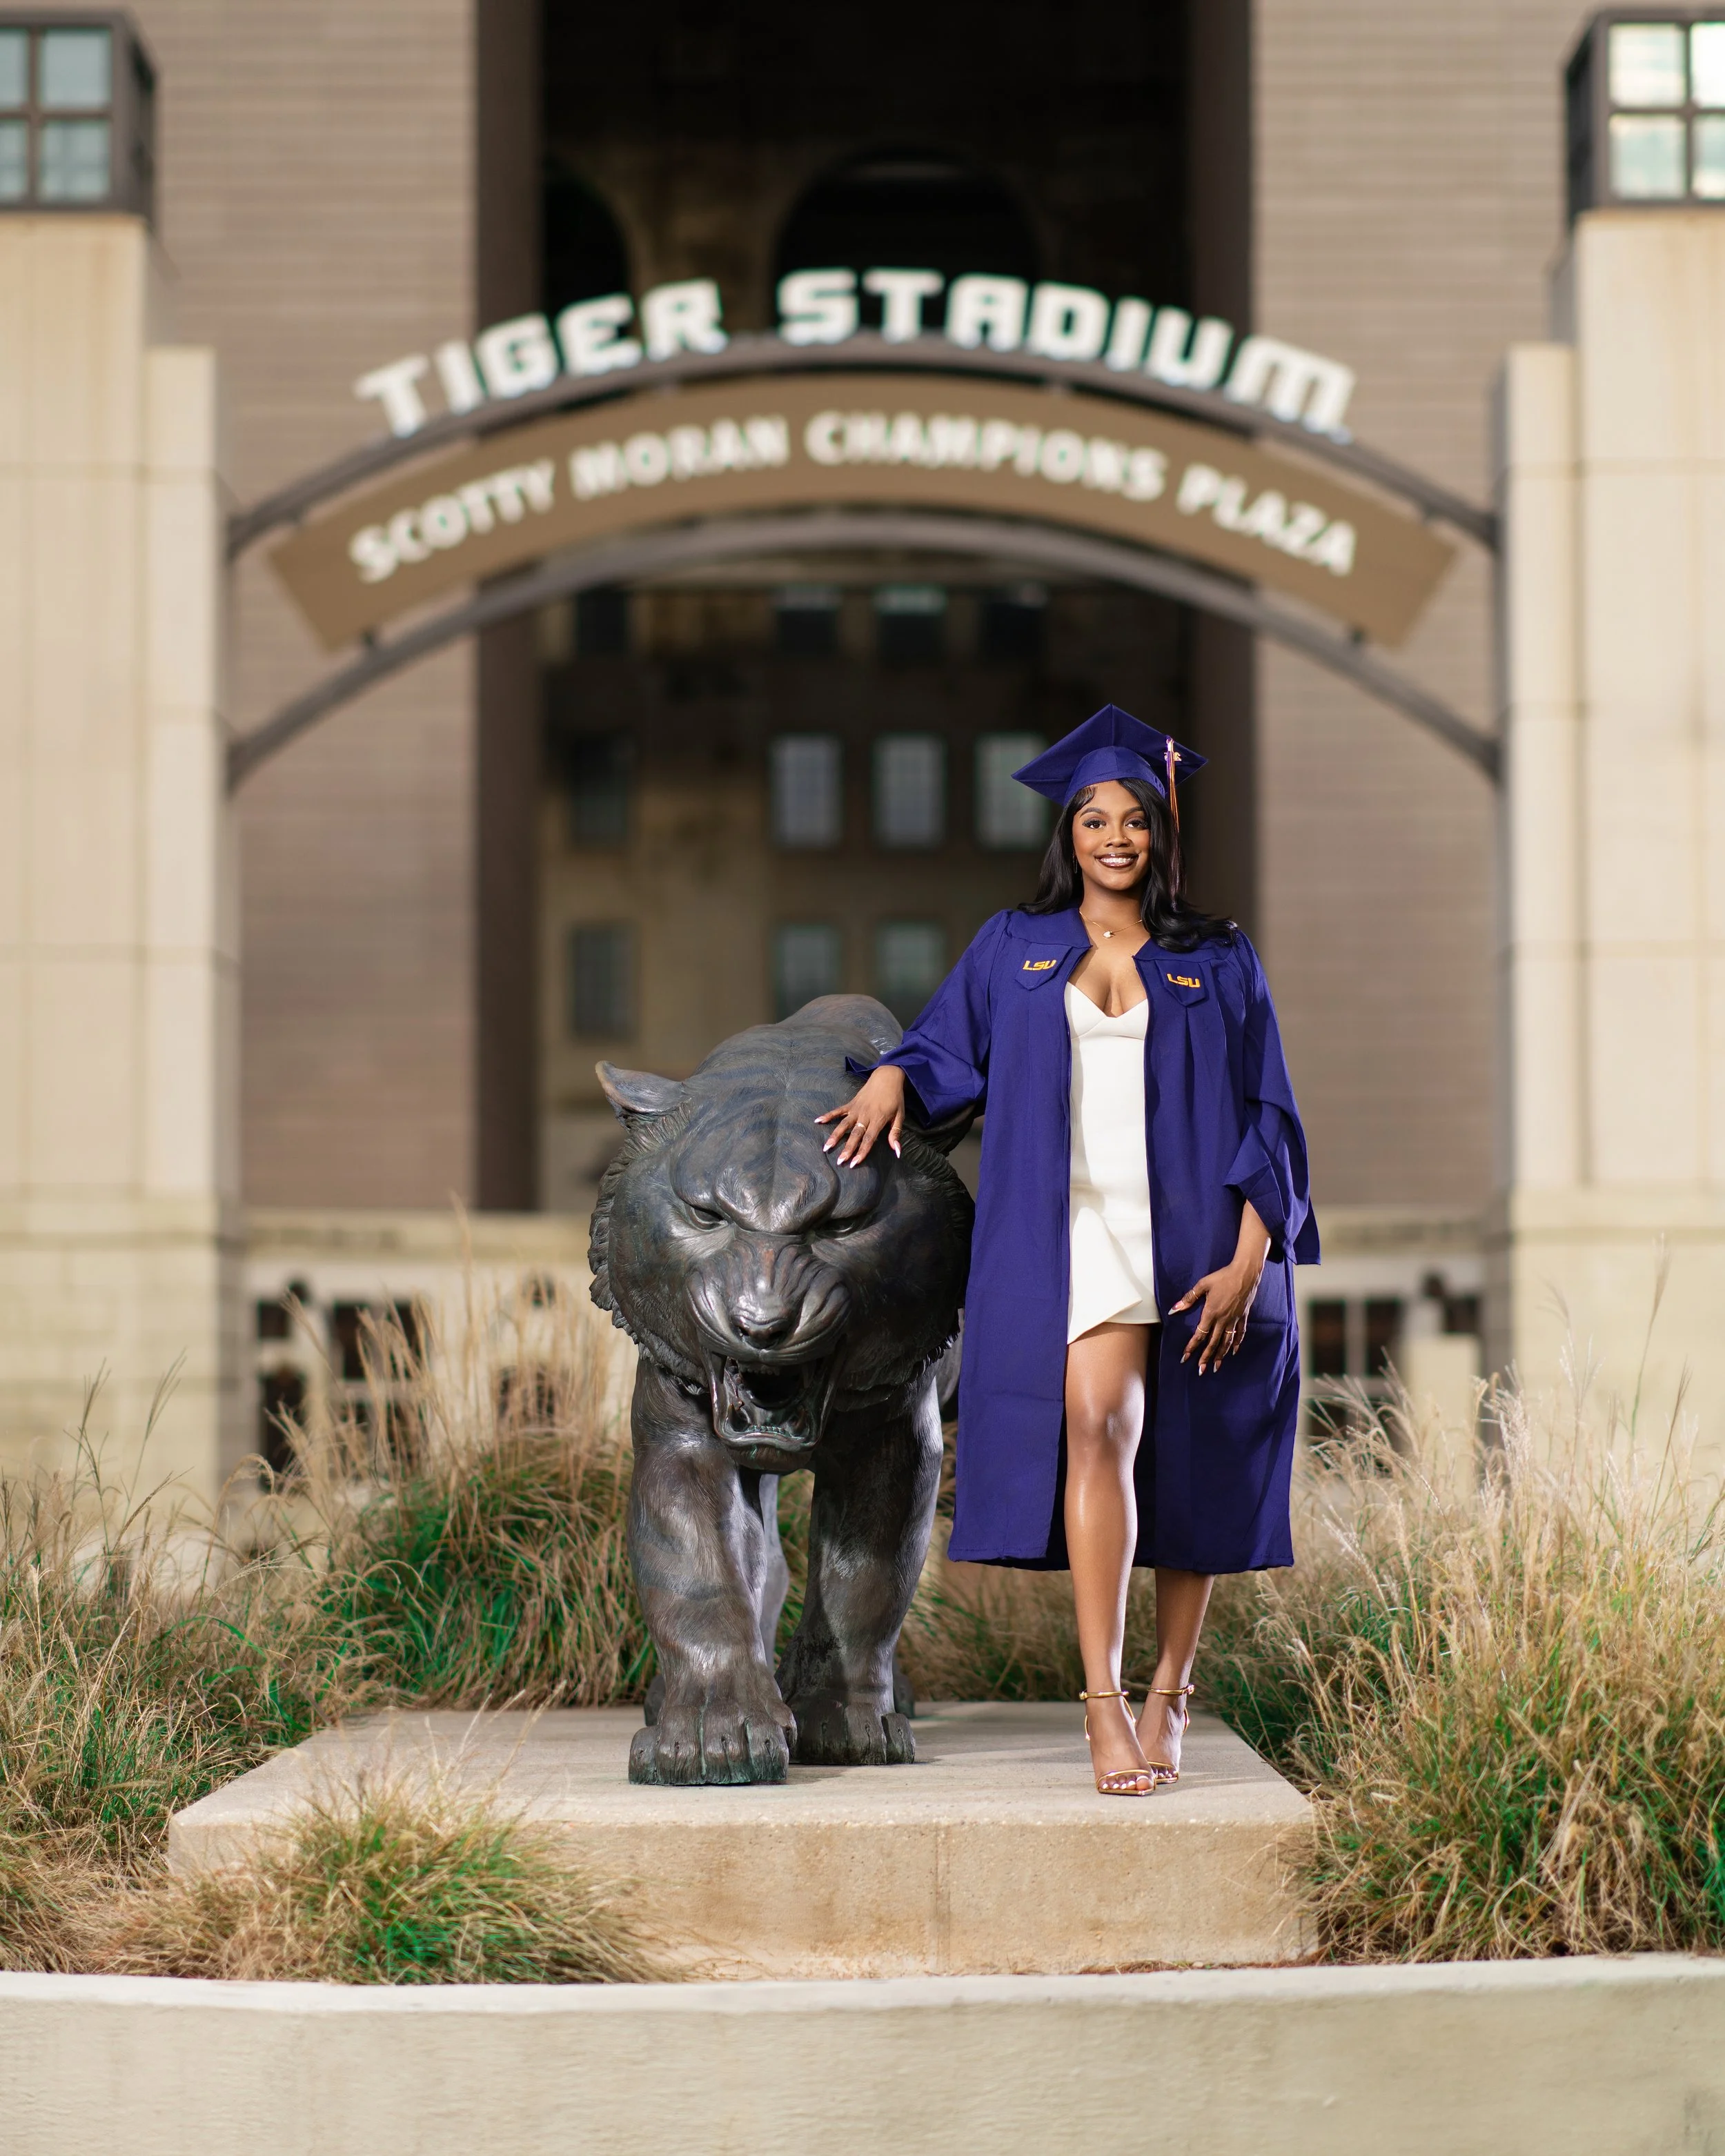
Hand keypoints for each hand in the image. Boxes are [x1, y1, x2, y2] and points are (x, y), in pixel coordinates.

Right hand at [815, 1065, 906, 1164]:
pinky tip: (817, 1121)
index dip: (862, 1152)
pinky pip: (838, 1111)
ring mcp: (856, 1109)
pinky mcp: (851, 1104)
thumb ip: (895, 1134)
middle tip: (839, 1162)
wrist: (887, 1077)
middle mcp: (865, 1115)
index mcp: (877, 1119)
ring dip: (835, 1136)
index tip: (854, 1163)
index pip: (869, 1139)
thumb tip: (897, 1152)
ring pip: (844, 1125)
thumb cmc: (895, 1098)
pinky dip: (828, 1115)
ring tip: (826, 1148)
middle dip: (847, 1149)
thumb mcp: (900, 1115)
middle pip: (854, 1134)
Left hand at [1173, 1202, 1269, 1373]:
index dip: (1192, 1347)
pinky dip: (1237, 1344)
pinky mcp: (1243, 1317)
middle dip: (1206, 1357)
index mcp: (1211, 1313)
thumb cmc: (1222, 1277)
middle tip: (1200, 1371)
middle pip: (1213, 1343)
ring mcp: (1234, 1320)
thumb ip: (1189, 1298)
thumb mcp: (1203, 1285)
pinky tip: (1234, 1352)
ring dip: (1220, 1355)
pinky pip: (1240, 1334)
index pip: (1199, 1334)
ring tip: (1215, 1367)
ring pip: (1227, 1342)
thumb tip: (1174, 1309)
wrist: (1245, 1273)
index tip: (1185, 1357)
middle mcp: (1223, 1320)